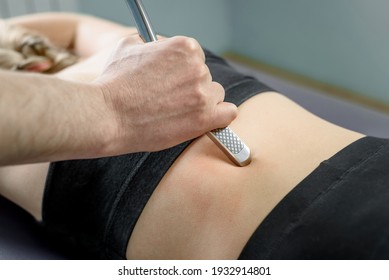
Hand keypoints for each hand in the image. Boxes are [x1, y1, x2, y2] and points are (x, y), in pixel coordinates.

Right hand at [94, 35, 237, 152]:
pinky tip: (206, 118)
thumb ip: (149, 43)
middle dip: (189, 85)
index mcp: (184, 47)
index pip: (195, 56)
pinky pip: (228, 113)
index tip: (173, 80)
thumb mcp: (128, 47)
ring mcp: (203, 94)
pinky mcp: (204, 118)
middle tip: (170, 97)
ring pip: (215, 94)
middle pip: (204, 76)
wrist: (107, 115)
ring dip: (201, 101)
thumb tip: (155, 45)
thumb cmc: (113, 83)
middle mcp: (198, 67)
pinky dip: (219, 116)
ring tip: (179, 110)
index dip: (182, 70)